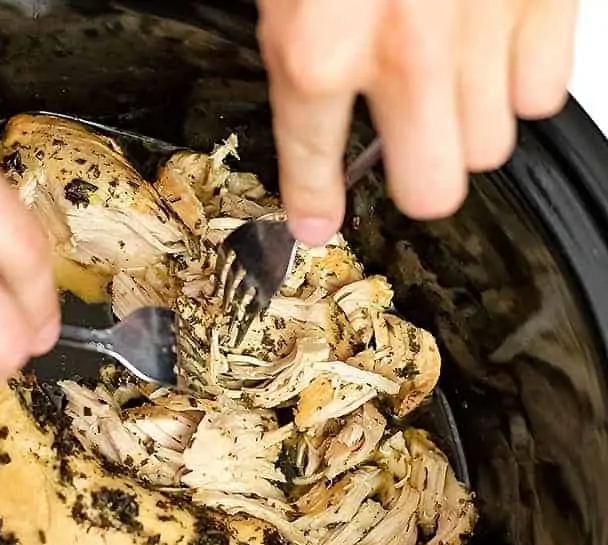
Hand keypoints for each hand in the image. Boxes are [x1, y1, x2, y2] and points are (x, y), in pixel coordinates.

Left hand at [257, 0, 579, 245]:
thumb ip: (299, 46)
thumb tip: (306, 96)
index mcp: (319, 45)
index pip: (314, 162)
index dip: (311, 199)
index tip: (316, 220)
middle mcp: (408, 50)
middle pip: (433, 189)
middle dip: (414, 180)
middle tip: (407, 151)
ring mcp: (484, 25)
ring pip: (490, 145)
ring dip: (466, 128)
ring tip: (449, 87)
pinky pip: (544, 92)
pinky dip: (519, 82)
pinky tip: (491, 53)